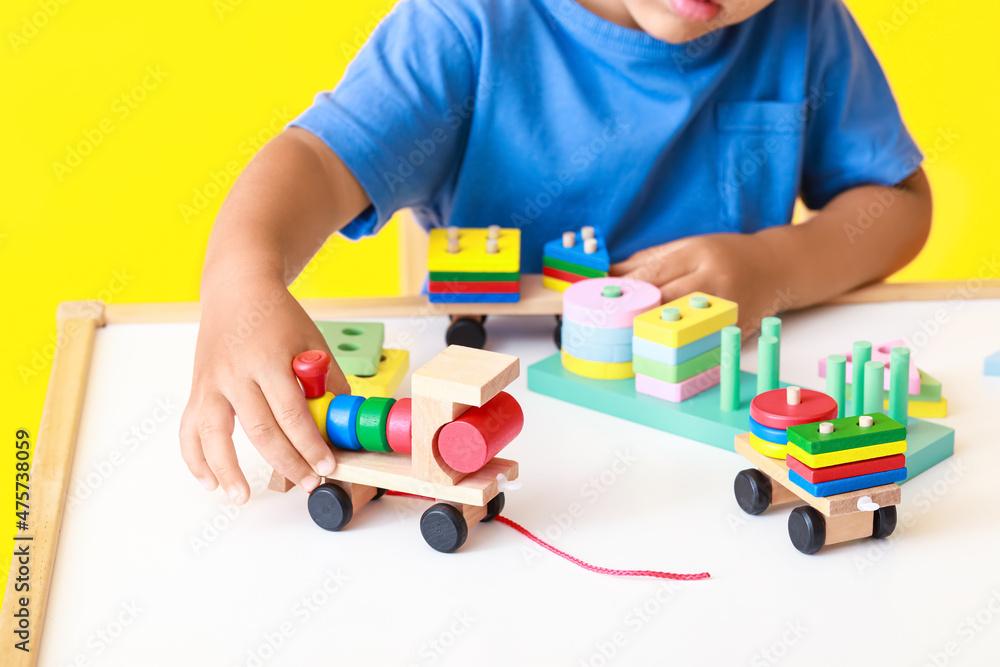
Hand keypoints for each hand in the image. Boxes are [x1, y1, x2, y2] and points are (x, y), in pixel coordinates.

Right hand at [179, 276, 349, 503]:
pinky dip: (195, 459)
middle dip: (286, 462)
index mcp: (268, 359)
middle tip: (306, 483)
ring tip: (243, 497)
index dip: (310, 445)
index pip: (292, 414)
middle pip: (260, 430)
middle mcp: (236, 373)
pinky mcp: (197, 390)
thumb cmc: (278, 316)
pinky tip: (209, 482)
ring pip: (214, 435)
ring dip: (228, 471)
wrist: (237, 290)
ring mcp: (211, 383)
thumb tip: (340, 422)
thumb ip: (327, 381)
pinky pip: (189, 430)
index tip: (326, 467)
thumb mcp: (312, 341)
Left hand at [610, 233, 787, 332]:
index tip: (605, 301)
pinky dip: (682, 347)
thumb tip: (609, 273)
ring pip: (683, 325)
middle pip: (665, 301)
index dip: (627, 290)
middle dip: (636, 314)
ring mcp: (728, 307)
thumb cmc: (725, 254)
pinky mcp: (737, 328)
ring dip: (655, 335)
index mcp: (699, 254)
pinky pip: (703, 340)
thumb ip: (648, 260)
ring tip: (629, 342)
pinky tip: (662, 353)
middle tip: (609, 326)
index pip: (654, 274)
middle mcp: (715, 280)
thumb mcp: (688, 246)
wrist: (777, 267)